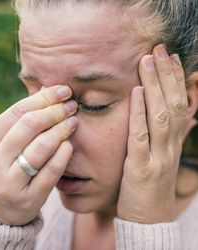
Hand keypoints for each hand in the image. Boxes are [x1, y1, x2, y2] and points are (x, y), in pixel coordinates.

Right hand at [0, 85, 77, 225]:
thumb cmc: (4, 169)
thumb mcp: (2, 145)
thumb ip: (20, 120)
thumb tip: (48, 90)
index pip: (16, 112)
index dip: (42, 98)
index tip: (63, 90)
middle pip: (29, 126)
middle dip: (54, 111)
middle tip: (71, 106)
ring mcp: (7, 184)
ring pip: (41, 147)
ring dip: (62, 130)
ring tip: (73, 122)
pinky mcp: (27, 200)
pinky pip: (52, 170)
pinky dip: (64, 154)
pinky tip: (69, 144)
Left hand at [117, 44, 187, 222]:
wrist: (150, 221)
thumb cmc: (151, 188)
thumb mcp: (164, 159)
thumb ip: (169, 137)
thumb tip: (181, 116)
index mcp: (174, 143)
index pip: (180, 105)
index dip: (177, 80)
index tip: (170, 58)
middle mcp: (170, 146)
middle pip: (173, 104)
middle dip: (166, 75)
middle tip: (159, 50)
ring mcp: (158, 157)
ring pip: (160, 115)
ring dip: (155, 86)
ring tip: (148, 62)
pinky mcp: (141, 169)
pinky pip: (141, 137)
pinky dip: (139, 114)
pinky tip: (136, 94)